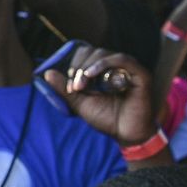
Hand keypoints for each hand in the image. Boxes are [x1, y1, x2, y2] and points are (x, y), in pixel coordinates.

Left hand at [41, 46, 155, 146]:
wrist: (125, 133)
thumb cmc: (105, 118)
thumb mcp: (80, 103)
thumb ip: (65, 89)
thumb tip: (47, 73)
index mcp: (102, 70)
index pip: (85, 54)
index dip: (74, 64)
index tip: (69, 83)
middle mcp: (115, 66)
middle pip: (92, 52)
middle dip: (78, 67)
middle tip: (74, 86)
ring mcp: (128, 68)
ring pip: (104, 54)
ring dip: (87, 68)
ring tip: (81, 85)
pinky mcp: (140, 74)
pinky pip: (121, 60)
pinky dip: (103, 64)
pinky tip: (90, 75)